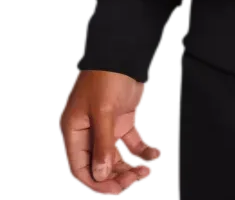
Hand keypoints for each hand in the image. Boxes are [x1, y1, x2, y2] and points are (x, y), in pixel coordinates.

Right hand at [58, 69, 162, 195]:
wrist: (124, 52)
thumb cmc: (107, 77)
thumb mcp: (103, 110)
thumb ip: (103, 143)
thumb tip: (102, 174)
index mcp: (74, 132)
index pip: (79, 167)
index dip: (95, 183)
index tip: (114, 192)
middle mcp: (89, 133)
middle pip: (100, 164)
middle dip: (117, 176)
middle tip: (135, 180)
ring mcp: (108, 127)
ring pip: (117, 156)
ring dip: (131, 166)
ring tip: (146, 170)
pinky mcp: (124, 120)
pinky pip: (132, 141)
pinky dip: (143, 150)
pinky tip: (154, 154)